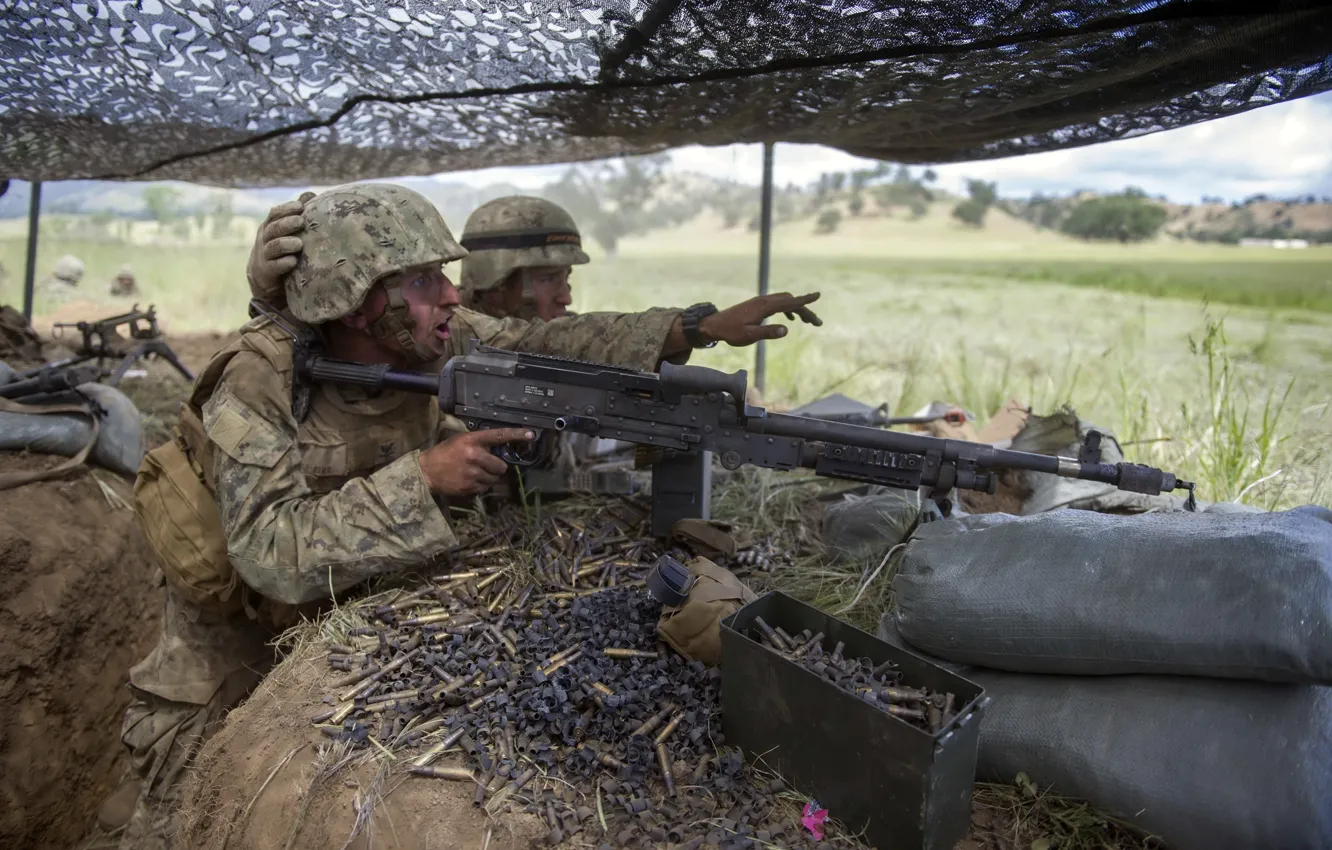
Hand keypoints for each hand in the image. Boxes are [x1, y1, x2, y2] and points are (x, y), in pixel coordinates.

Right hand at [245, 191, 314, 305]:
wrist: (264, 278)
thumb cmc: (281, 249)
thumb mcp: (285, 231)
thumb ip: (296, 214)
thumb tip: (310, 194)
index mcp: (269, 226)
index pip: (274, 213)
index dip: (286, 209)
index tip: (300, 206)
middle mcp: (265, 239)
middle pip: (274, 228)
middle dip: (287, 224)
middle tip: (301, 222)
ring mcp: (264, 255)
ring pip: (273, 247)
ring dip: (286, 244)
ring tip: (299, 244)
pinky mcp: (267, 272)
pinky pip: (274, 267)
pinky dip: (284, 263)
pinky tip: (293, 261)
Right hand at [418, 427, 535, 497]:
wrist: (427, 471)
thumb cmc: (445, 453)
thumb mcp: (461, 441)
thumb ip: (479, 443)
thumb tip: (499, 448)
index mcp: (472, 440)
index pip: (499, 436)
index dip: (516, 435)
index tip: (531, 435)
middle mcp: (474, 455)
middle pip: (501, 465)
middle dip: (496, 467)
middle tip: (485, 465)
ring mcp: (472, 473)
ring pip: (494, 478)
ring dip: (489, 477)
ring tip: (475, 473)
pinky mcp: (469, 487)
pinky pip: (485, 488)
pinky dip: (480, 485)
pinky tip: (469, 480)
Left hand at [699, 291, 821, 346]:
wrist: (714, 324)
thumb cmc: (730, 332)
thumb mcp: (749, 336)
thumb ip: (767, 332)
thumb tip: (786, 330)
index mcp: (764, 307)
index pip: (789, 302)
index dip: (805, 300)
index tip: (818, 295)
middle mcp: (764, 301)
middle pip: (790, 301)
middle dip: (805, 310)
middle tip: (817, 323)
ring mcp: (761, 302)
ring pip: (785, 301)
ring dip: (797, 310)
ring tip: (808, 322)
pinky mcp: (758, 305)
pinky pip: (778, 303)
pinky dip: (787, 309)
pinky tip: (790, 319)